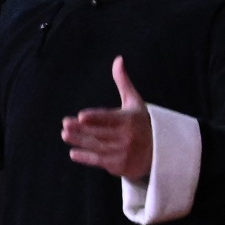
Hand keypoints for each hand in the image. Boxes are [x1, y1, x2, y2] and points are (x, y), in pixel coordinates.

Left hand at [60, 57, 154, 180]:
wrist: (160, 151)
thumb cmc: (141, 122)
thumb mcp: (134, 102)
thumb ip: (123, 82)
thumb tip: (118, 59)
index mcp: (130, 119)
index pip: (109, 118)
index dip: (96, 117)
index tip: (81, 116)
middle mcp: (127, 136)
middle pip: (100, 132)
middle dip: (82, 129)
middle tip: (66, 124)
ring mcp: (123, 152)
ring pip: (97, 146)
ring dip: (80, 141)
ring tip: (65, 135)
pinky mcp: (120, 165)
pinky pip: (99, 161)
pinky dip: (86, 157)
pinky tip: (73, 152)